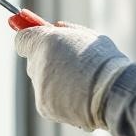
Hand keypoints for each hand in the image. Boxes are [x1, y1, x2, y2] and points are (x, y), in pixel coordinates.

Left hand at [13, 14, 130, 131]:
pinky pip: (48, 98)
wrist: (113, 92)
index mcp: (44, 42)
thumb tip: (54, 27)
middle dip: (48, 60)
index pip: (22, 39)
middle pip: (34, 61)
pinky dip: (60, 97)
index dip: (31, 37)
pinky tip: (79, 95)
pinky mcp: (44, 107)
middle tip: (70, 61)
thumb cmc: (104, 60)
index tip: (37, 35)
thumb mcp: (86, 35)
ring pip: (42, 81)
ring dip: (56, 80)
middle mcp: (36, 65)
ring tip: (82, 81)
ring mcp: (39, 88)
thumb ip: (65, 30)